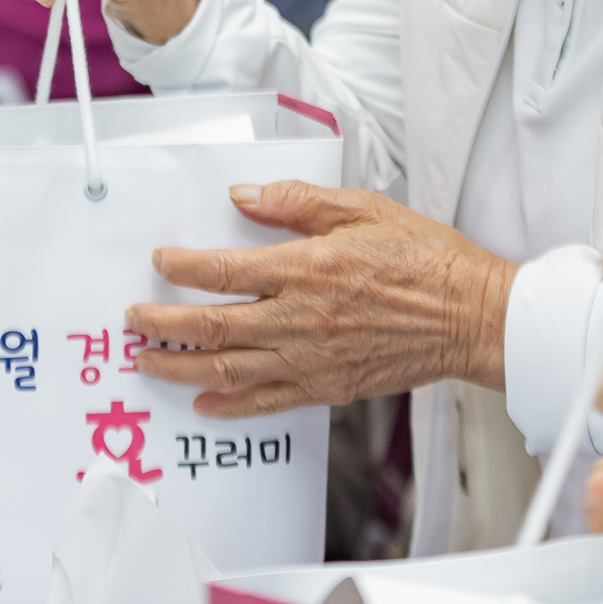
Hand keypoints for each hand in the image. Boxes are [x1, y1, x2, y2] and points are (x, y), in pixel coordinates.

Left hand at [123, 180, 514, 416]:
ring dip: (180, 368)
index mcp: (306, 267)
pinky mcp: (327, 387)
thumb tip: (242, 196)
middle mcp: (300, 317)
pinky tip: (203, 403)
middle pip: (212, 326)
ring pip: (228, 370)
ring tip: (148, 361)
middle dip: (163, 324)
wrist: (469, 314)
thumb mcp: (360, 208)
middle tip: (133, 320)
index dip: (181, 267)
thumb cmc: (423, 258)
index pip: (222, 269)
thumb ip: (295, 201)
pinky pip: (267, 402)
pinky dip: (229, 407)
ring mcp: (312, 358)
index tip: (159, 261)